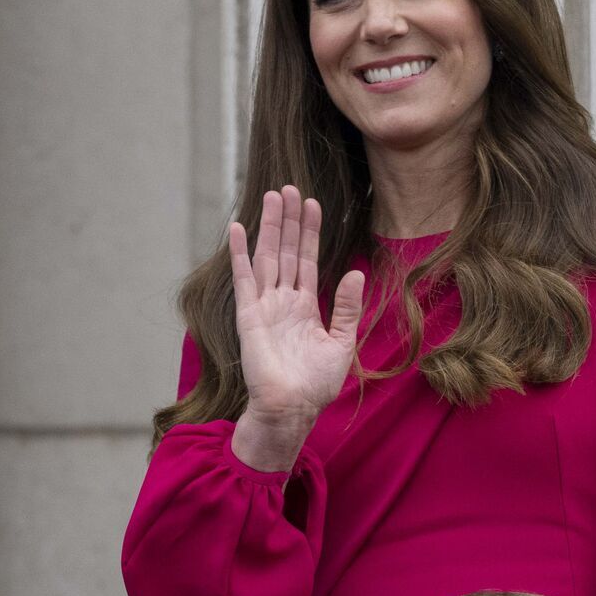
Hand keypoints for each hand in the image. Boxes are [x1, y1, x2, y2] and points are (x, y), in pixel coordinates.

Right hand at [227, 187, 365, 470]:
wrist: (293, 407)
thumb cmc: (316, 383)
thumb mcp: (342, 342)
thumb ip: (347, 307)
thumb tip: (356, 272)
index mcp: (304, 306)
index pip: (307, 260)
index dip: (310, 232)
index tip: (313, 205)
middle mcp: (282, 301)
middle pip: (286, 251)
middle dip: (289, 220)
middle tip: (290, 187)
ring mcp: (264, 306)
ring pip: (268, 257)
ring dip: (269, 226)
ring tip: (272, 196)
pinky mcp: (250, 315)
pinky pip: (244, 278)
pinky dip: (241, 253)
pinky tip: (239, 228)